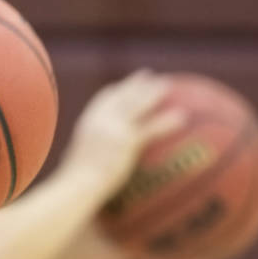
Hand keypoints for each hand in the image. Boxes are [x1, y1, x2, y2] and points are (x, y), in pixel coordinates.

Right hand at [59, 69, 185, 197]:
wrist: (78, 184)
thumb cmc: (75, 180)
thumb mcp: (75, 159)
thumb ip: (84, 153)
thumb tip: (85, 160)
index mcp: (88, 122)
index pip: (103, 99)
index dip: (116, 90)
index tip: (123, 85)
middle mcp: (100, 119)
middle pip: (122, 95)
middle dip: (136, 83)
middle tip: (149, 74)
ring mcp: (114, 128)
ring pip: (137, 104)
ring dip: (153, 92)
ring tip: (167, 85)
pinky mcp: (127, 141)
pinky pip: (151, 128)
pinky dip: (167, 121)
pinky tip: (182, 118)